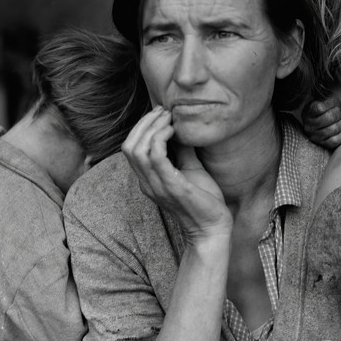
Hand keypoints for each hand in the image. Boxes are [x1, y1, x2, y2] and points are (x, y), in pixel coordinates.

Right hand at [122, 106, 232, 241]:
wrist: (212, 228)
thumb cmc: (203, 201)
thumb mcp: (190, 169)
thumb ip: (182, 150)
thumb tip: (182, 127)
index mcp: (148, 179)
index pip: (130, 148)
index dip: (141, 127)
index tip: (160, 114)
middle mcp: (147, 183)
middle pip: (128, 146)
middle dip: (144, 123)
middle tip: (164, 112)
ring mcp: (157, 186)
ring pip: (137, 149)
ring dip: (152, 127)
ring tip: (169, 119)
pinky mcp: (171, 187)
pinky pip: (156, 157)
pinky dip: (161, 138)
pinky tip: (174, 131)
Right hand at [302, 96, 340, 149]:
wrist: (328, 123)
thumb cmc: (328, 109)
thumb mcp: (324, 99)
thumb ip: (326, 94)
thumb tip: (339, 85)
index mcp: (308, 112)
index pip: (319, 107)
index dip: (330, 103)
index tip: (334, 102)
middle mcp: (308, 125)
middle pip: (328, 118)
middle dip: (339, 113)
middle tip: (340, 112)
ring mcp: (315, 136)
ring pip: (333, 129)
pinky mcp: (323, 144)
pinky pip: (335, 140)